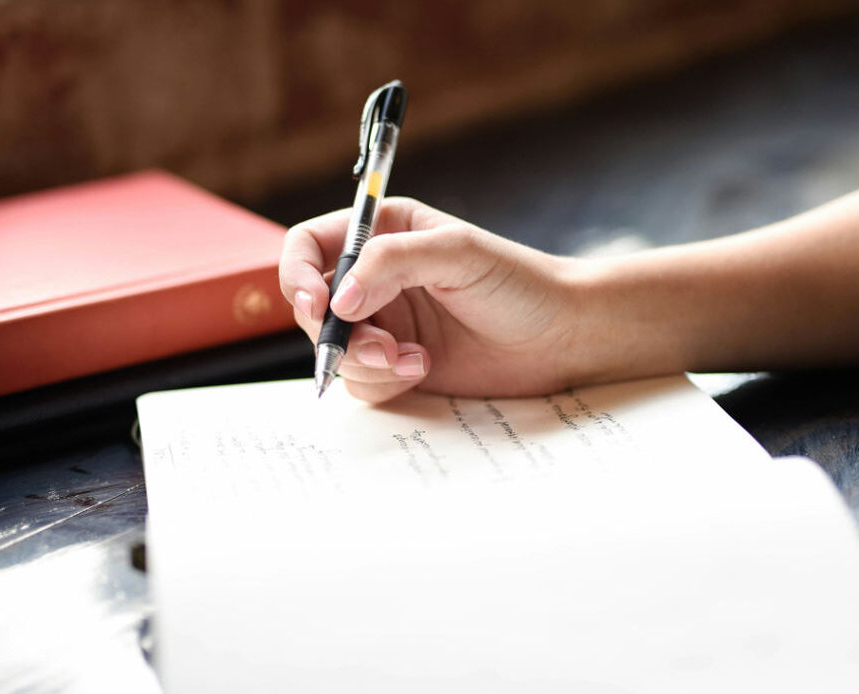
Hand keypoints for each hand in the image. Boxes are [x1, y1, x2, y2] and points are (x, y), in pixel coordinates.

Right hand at [279, 198, 586, 402]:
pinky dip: (384, 381)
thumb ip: (392, 263)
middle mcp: (375, 279)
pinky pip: (360, 381)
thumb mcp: (457, 253)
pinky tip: (424, 369)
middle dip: (337, 333)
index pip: (309, 247)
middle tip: (380, 346)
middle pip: (313, 307)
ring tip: (413, 360)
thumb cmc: (519, 283)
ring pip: (334, 350)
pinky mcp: (397, 365)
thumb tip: (337, 301)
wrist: (561, 337)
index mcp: (383, 234)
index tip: (317, 305)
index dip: (297, 275)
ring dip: (364, 361)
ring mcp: (385, 324)